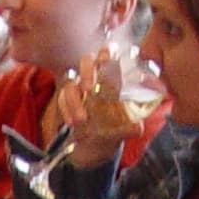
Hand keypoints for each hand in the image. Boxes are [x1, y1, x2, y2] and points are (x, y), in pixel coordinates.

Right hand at [64, 46, 136, 168]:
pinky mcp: (67, 100)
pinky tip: (72, 123)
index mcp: (113, 78)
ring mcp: (79, 87)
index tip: (105, 57)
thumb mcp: (126, 128)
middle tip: (88, 89)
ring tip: (81, 120)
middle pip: (86, 61)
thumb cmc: (116, 127)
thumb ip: (132, 127)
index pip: (109, 56)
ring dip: (73, 101)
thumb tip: (137, 128)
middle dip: (87, 73)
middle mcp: (95, 78)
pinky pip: (62, 99)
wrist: (99, 145)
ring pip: (70, 83)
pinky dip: (66, 111)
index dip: (105, 53)